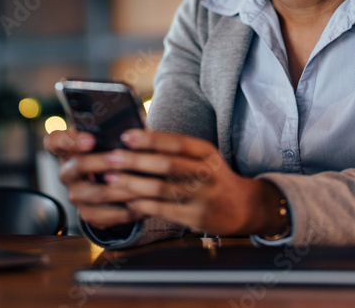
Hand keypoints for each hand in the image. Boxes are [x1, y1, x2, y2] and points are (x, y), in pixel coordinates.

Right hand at [43, 129, 143, 228]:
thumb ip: (114, 129)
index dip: (70, 140)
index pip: (55, 141)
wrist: (106, 183)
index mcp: (67, 148)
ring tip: (141, 183)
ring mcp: (76, 194)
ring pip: (96, 193)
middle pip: (78, 166)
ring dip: (120, 188)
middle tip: (120, 158)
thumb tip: (138, 126)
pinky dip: (127, 210)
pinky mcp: (88, 214)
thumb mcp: (106, 136)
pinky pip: (106, 215)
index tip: (90, 139)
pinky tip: (145, 203)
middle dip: (101, 162)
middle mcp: (67, 172)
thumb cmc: (109, 150)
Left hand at [102, 129, 286, 236]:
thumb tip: (136, 137)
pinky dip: (142, 205)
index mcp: (207, 152)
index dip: (150, 139)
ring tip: (111, 179)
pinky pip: (163, 209)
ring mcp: (203, 197)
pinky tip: (127, 200)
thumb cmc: (213, 177)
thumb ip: (175, 149)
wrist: (243, 207)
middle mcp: (207, 173)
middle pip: (167, 165)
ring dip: (132, 184)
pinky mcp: (196, 218)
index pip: (176, 142)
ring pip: (162, 189)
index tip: (126, 136)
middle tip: (110, 157)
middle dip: (135, 161)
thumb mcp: (203, 157)